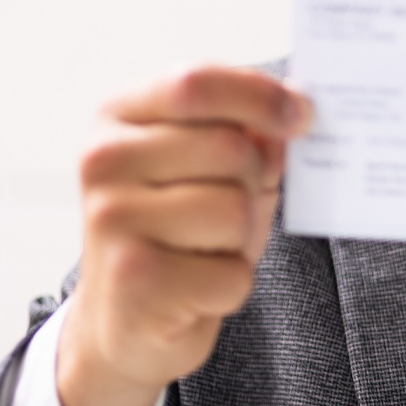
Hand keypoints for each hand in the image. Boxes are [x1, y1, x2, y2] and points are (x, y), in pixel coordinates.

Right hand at [57, 68, 310, 405]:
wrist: (125, 323)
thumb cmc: (178, 233)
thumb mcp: (208, 170)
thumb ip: (246, 133)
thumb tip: (293, 113)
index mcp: (119, 118)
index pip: (196, 83)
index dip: (260, 95)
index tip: (300, 114)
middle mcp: (104, 161)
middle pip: (229, 147)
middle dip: (253, 181)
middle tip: (230, 208)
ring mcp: (112, 219)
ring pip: (235, 208)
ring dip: (242, 237)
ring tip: (208, 249)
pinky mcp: (135, 279)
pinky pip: (232, 272)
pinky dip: (232, 285)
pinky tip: (197, 289)